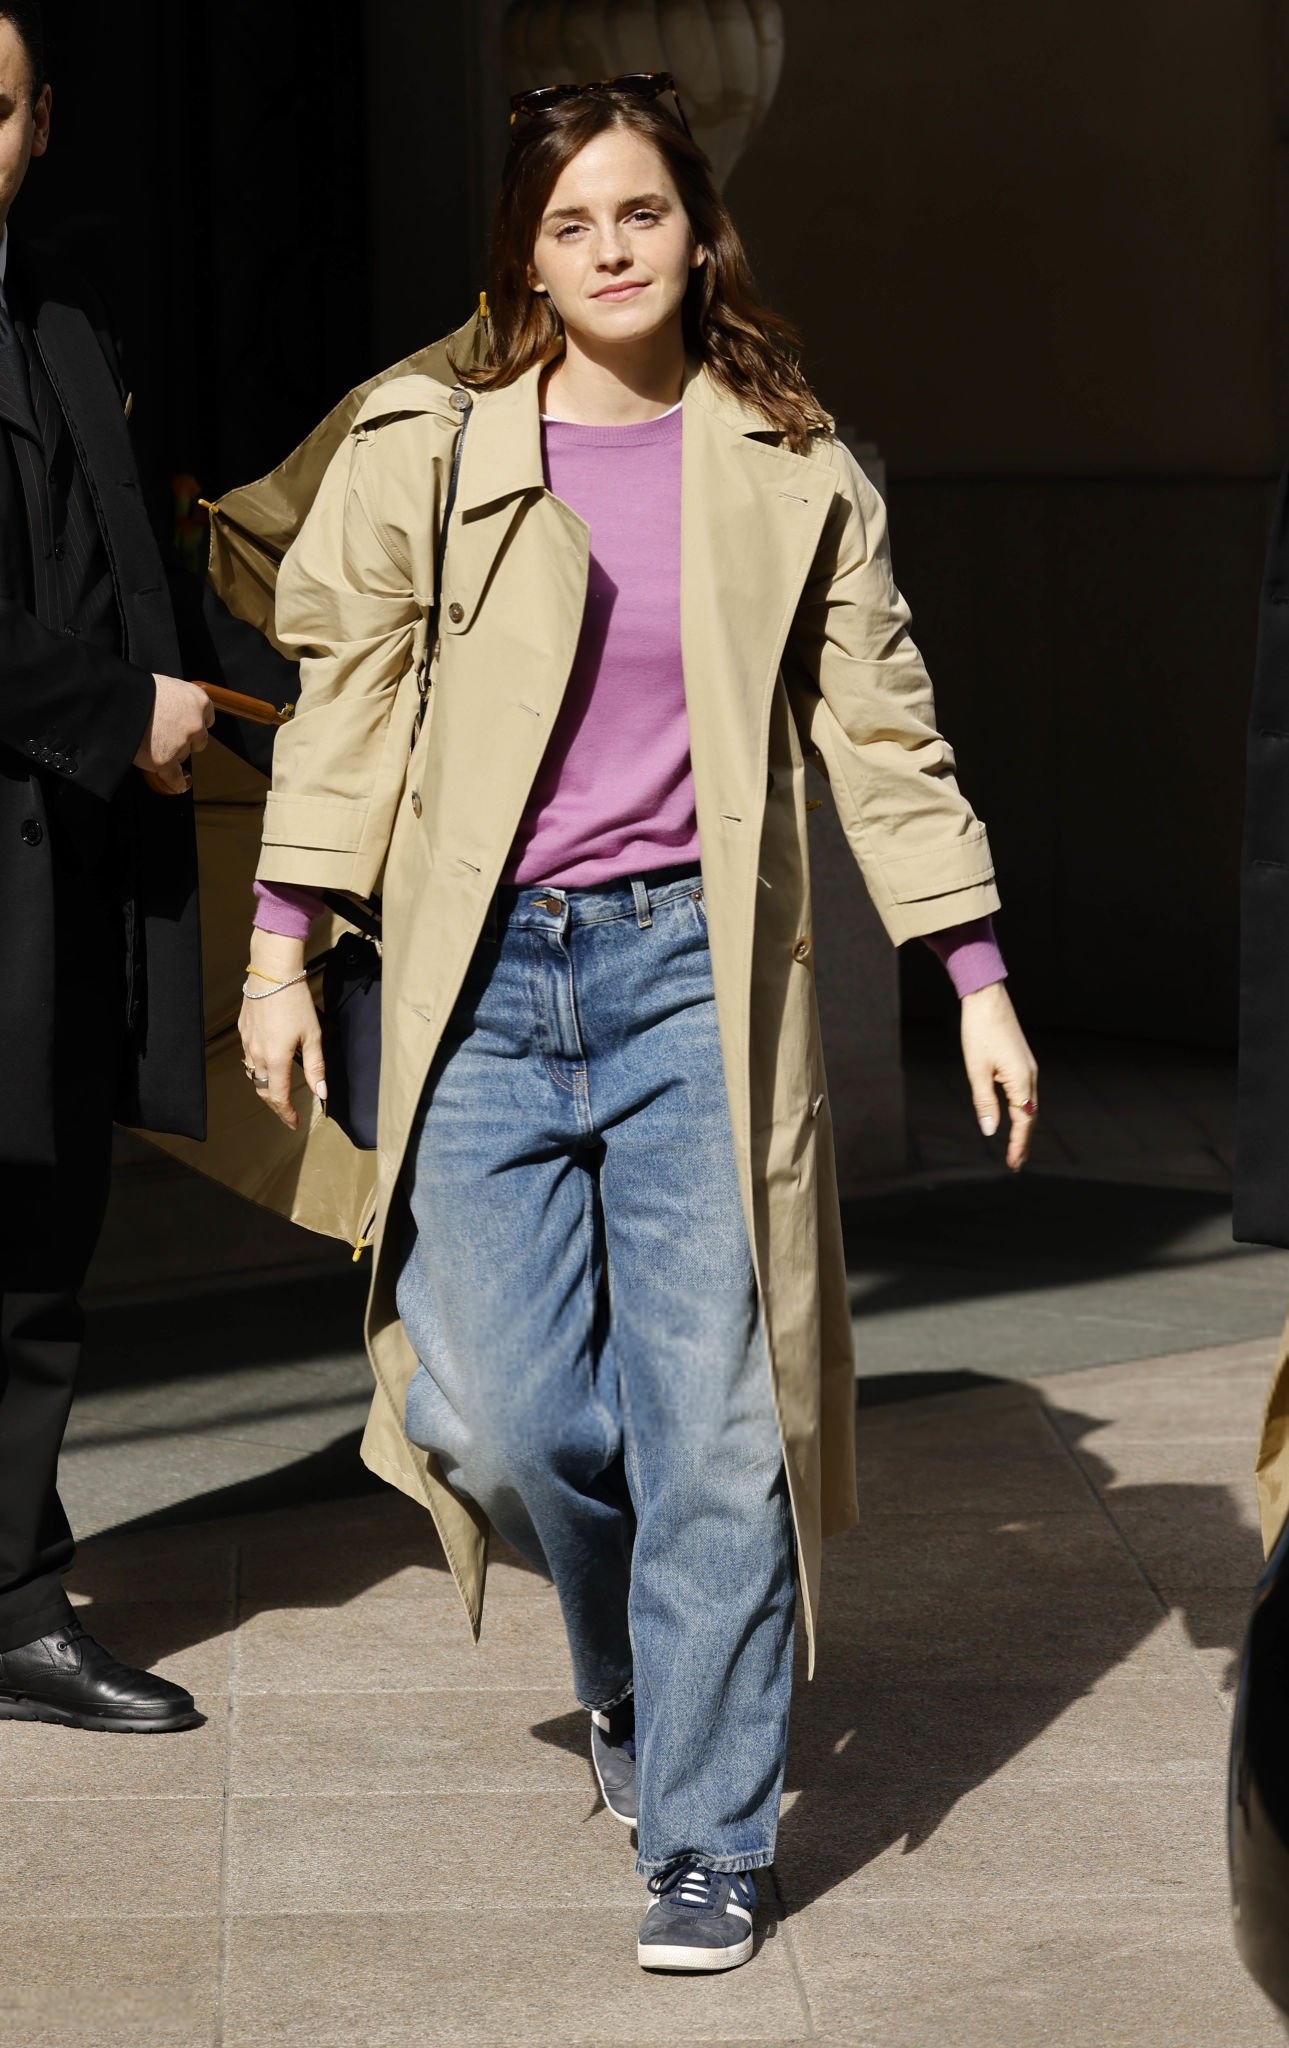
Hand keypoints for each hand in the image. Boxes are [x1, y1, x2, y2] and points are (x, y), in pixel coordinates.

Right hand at [133, 673, 214, 793]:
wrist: (119, 700)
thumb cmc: (137, 689)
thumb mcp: (167, 686)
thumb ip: (178, 700)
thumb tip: (177, 712)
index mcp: (198, 700)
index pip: (207, 718)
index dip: (196, 724)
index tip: (189, 728)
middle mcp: (195, 723)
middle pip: (199, 740)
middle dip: (187, 741)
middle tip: (168, 736)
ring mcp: (182, 743)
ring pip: (184, 756)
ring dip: (172, 754)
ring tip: (152, 744)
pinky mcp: (166, 760)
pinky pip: (175, 777)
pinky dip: (176, 782)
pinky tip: (179, 785)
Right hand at [239, 931, 325, 1130]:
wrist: (272, 973)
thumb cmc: (295, 1001)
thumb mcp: (313, 1035)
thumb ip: (315, 1067)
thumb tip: (320, 1093)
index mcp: (276, 1059)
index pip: (278, 1097)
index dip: (286, 1113)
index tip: (294, 1122)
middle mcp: (257, 1054)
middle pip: (262, 1090)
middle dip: (275, 1105)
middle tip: (286, 1112)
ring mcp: (247, 1043)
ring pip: (254, 1075)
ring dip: (266, 1087)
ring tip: (278, 1092)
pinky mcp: (243, 1032)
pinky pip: (249, 1057)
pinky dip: (258, 1068)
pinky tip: (268, 1065)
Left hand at [960, 981, 1038, 1171]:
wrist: (987, 999)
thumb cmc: (979, 1032)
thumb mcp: (976, 1070)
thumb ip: (984, 1102)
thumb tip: (990, 1130)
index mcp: (1021, 1080)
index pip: (1023, 1121)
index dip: (1018, 1144)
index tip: (1013, 1164)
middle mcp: (1030, 1076)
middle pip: (1030, 1116)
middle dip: (1023, 1141)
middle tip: (1015, 1163)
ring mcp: (1028, 1068)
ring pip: (1029, 1105)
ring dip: (1023, 1127)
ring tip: (1015, 1147)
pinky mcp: (1022, 1062)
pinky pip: (1026, 1093)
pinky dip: (1022, 1111)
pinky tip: (1015, 1118)